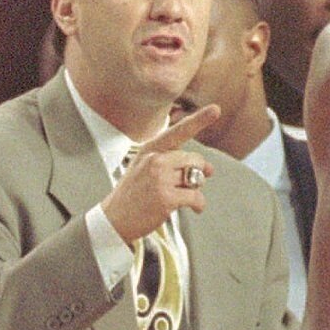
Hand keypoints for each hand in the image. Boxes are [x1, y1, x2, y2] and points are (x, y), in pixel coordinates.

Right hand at [101, 104, 219, 243]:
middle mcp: (154, 160)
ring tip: (187, 199)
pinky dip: (199, 204)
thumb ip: (175, 164)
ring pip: (196, 178)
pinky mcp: (166, 198)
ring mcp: (159, 178)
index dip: (199, 120)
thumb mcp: (145, 168)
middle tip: (192, 184)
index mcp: (149, 149)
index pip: (178, 132)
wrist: (113, 220)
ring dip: (196, 190)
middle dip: (199, 172)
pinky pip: (196, 196)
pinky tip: (195, 208)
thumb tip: (209, 168)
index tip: (216, 109)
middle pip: (194, 159)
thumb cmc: (133, 195)